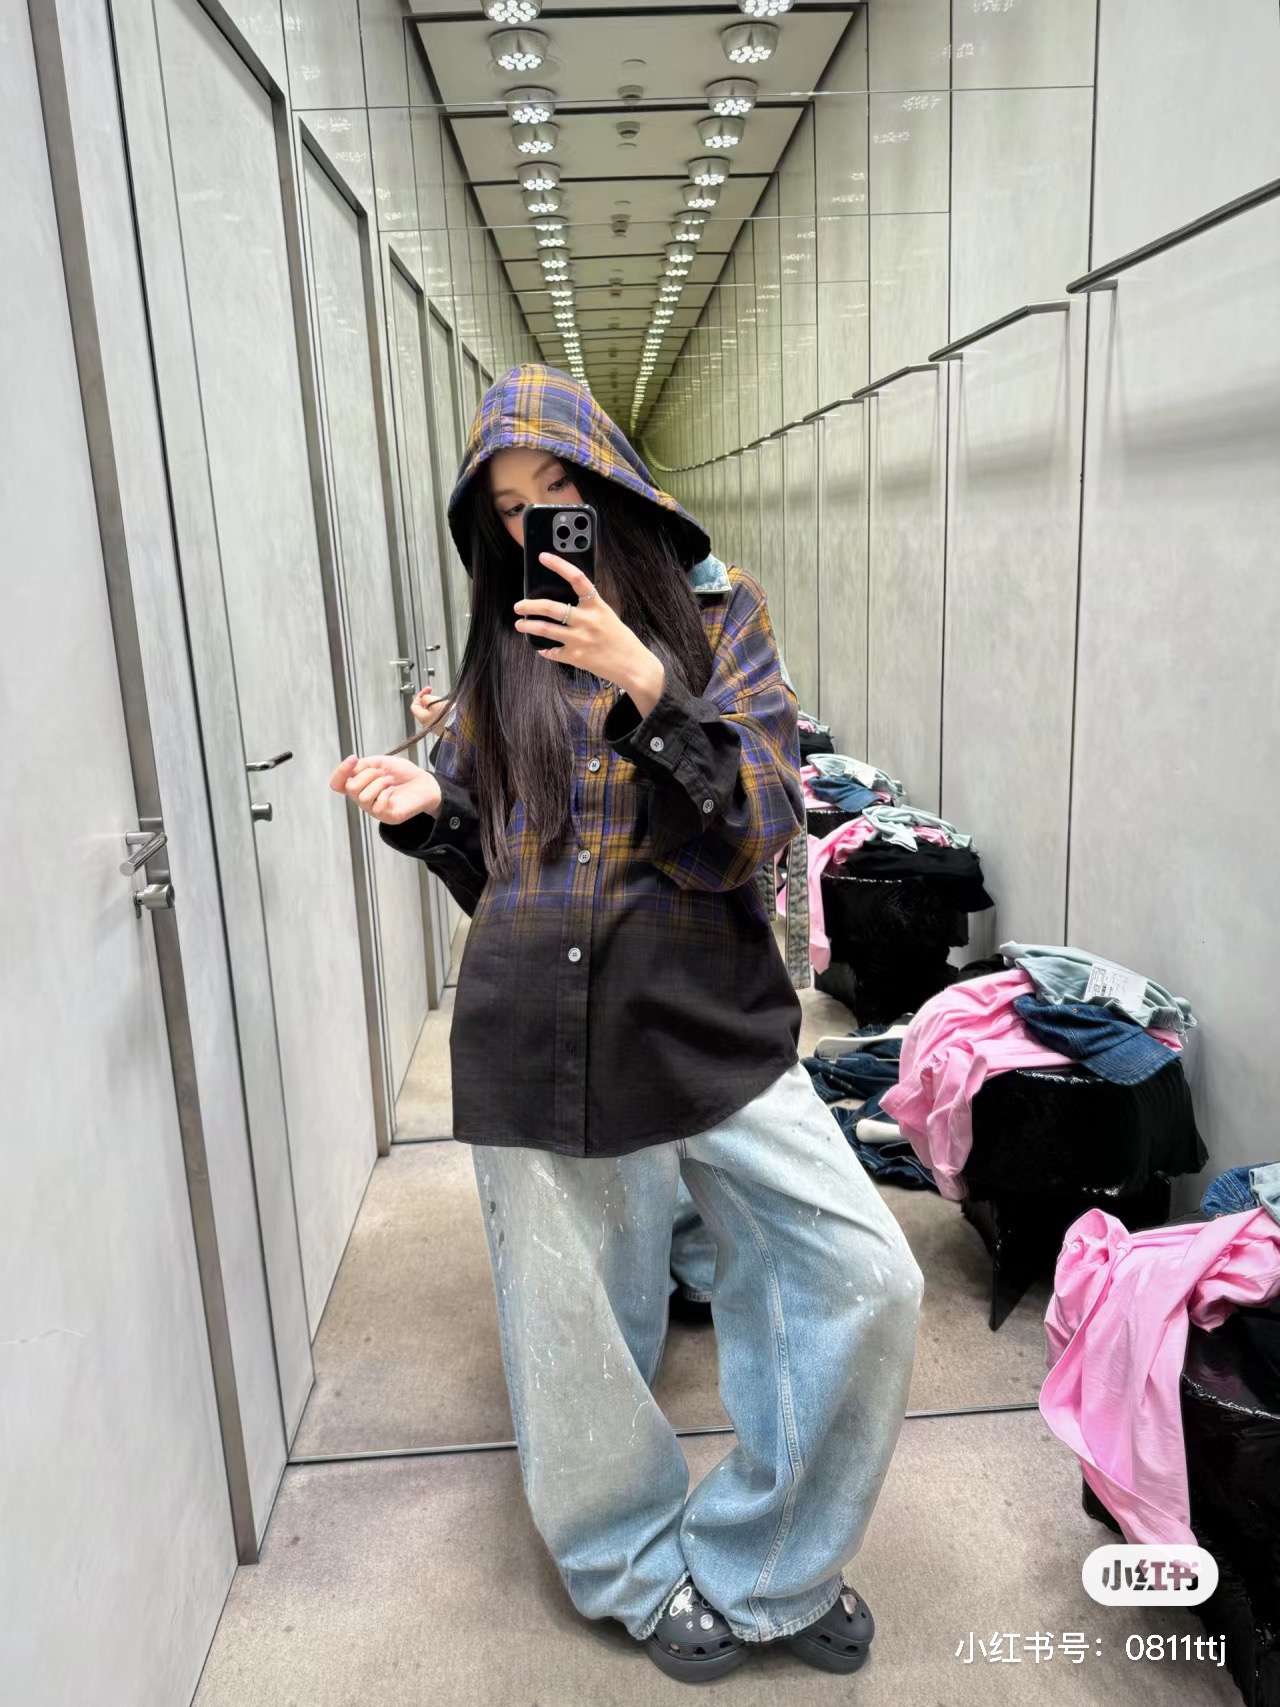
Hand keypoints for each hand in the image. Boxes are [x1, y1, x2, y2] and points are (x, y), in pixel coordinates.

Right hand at [329, 753, 441, 825]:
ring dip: (378, 783)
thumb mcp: (381, 762)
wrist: (426, 783)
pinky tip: (393, 790)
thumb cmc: (403, 773)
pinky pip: (377, 806)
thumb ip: (363, 765)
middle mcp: (363, 799)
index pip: (337, 784)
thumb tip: (350, 769)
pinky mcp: (387, 817)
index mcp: (359, 785)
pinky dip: (386, 794)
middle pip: (351, 788)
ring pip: (362, 797)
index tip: (354, 758)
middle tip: (382, 772)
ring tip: (390, 781)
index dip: (341, 772)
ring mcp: (374, 810)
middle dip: (368, 774)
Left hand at [409, 687, 448, 732]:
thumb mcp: (435, 702)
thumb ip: (426, 698)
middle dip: (430, 700)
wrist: (460, 727)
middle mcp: (427, 724)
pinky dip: (442, 712)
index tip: (427, 691)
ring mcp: (435, 727)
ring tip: (444, 703)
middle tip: (437, 697)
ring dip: (437, 705)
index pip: (414, 706)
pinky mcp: (442, 728)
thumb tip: (425, 698)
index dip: (420, 696)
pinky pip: (439, 717)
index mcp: (422, 718)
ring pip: (432, 712)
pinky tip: (448, 709)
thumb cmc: (448, 716)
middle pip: (424, 709)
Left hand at [514, 554, 665, 713]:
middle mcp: (587, 621)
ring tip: (520, 624)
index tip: (544, 557)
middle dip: (530, 605)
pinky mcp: (576, 657)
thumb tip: (566, 602)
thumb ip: (589, 608)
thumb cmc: (622, 640)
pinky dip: (545, 650)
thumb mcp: (608, 616)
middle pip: (551, 608)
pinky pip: (553, 652)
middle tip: (518, 605)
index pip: (577, 578)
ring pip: (546, 630)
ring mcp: (580, 640)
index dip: (559, 565)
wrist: (633, 666)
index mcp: (597, 606)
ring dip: (529, 626)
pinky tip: (542, 648)